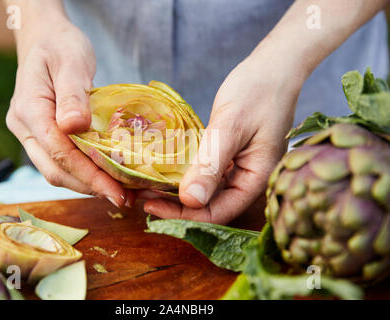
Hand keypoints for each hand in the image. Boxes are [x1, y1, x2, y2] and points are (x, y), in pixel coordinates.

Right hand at [6, 11, 132, 206]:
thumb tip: (74, 128)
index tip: (116, 191)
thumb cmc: (60, 45)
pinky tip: (106, 177)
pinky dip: (84, 173)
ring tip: (120, 192)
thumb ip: (72, 94)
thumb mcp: (70, 61)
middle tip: (124, 198)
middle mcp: (25, 128)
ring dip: (88, 185)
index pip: (59, 152)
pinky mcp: (42, 136)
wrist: (45, 39)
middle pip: (55, 170)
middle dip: (91, 187)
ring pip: (57, 171)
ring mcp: (31, 134)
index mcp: (29, 109)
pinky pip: (62, 161)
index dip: (88, 175)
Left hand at [143, 56, 302, 223]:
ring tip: (149, 186)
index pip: (218, 212)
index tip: (152, 205)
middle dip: (177, 206)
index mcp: (257, 178)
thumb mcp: (231, 126)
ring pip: (207, 191)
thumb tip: (191, 201)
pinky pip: (208, 173)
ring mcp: (240, 167)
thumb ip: (211, 164)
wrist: (273, 67)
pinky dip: (187, 174)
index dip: (184, 215)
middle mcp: (249, 179)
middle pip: (211, 205)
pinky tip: (167, 170)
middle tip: (144, 196)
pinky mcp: (231, 155)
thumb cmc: (257, 92)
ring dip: (179, 191)